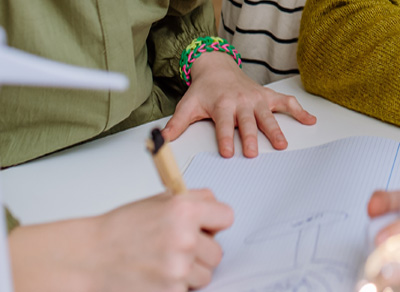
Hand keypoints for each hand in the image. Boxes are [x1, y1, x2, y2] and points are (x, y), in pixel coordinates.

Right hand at [9, 190, 233, 291]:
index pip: (226, 217)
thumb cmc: (121, 229)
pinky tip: (156, 278)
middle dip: (201, 252)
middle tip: (177, 250)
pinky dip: (176, 288)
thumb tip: (215, 208)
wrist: (89, 259)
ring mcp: (178, 269)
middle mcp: (185, 238)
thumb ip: (193, 200)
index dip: (215, 223)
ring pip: (205, 275)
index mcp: (184, 210)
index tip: (206, 227)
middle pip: (217, 252)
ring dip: (190, 274)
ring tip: (163, 265)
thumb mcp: (159, 201)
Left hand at [163, 52, 315, 156]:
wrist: (218, 67)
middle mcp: (241, 100)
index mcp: (222, 104)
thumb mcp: (187, 105)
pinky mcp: (268, 96)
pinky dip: (299, 111)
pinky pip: (286, 103)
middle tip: (254, 152)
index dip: (226, 138)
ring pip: (267, 115)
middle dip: (251, 137)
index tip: (229, 153)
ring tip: (282, 144)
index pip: (224, 124)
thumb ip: (177, 124)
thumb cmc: (204, 90)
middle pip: (248, 121)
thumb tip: (160, 141)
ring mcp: (257, 98)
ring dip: (275, 129)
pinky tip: (310, 121)